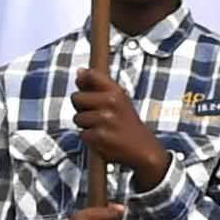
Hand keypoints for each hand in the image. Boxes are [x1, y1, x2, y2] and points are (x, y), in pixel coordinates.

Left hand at [69, 69, 174, 192]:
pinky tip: (103, 138)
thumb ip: (97, 86)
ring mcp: (104, 120)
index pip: (91, 75)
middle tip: (96, 114)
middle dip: (81, 107)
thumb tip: (79, 71)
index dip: (83, 80)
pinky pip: (82, 134)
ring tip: (102, 128)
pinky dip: (90, 138)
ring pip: (78, 118)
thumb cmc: (127, 122)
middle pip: (76, 97)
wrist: (142, 148)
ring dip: (86, 125)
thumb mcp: (119, 99)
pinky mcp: (99, 137)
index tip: (87, 88)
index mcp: (116, 91)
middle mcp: (111, 103)